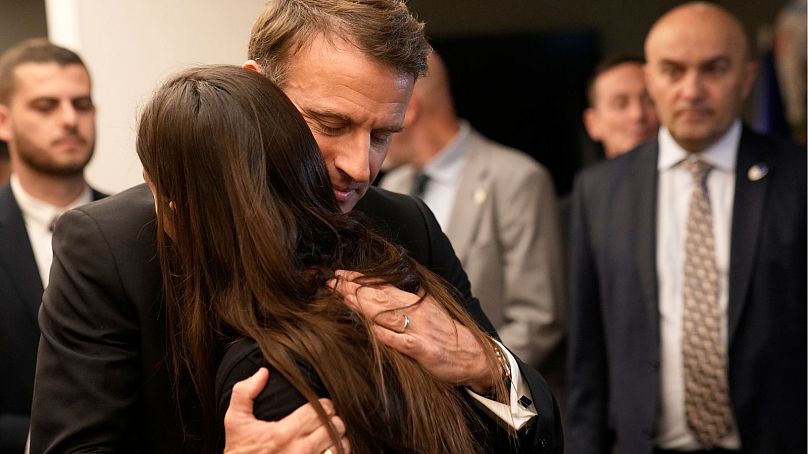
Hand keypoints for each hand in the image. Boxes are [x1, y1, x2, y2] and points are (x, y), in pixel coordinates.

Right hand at [224, 367, 349, 453]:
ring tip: (330, 433)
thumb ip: (244, 393)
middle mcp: (298, 451)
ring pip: (339, 445)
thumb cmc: (240, 451)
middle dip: (333, 418)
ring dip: (339, 437)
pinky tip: (329, 448)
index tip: (321, 404)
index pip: (319, 411)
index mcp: (282, 433)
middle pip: (333, 427)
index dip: (324, 404)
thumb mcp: (235, 421)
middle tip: (328, 417)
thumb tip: (263, 372)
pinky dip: (337, 451)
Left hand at [329, 270, 498, 393]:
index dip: (359, 280)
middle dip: (353, 288)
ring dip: (362, 305)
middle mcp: (416, 311)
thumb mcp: (428, 312)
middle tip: (330, 281)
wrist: (475, 356)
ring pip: (386, 314)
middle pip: (379, 296)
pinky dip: (384, 334)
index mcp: (416, 301)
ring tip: (342, 297)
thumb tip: (379, 293)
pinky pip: (400, 341)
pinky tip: (369, 328)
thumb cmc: (448, 336)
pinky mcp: (423, 349)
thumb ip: (405, 304)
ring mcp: (419, 330)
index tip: (339, 274)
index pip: (382, 286)